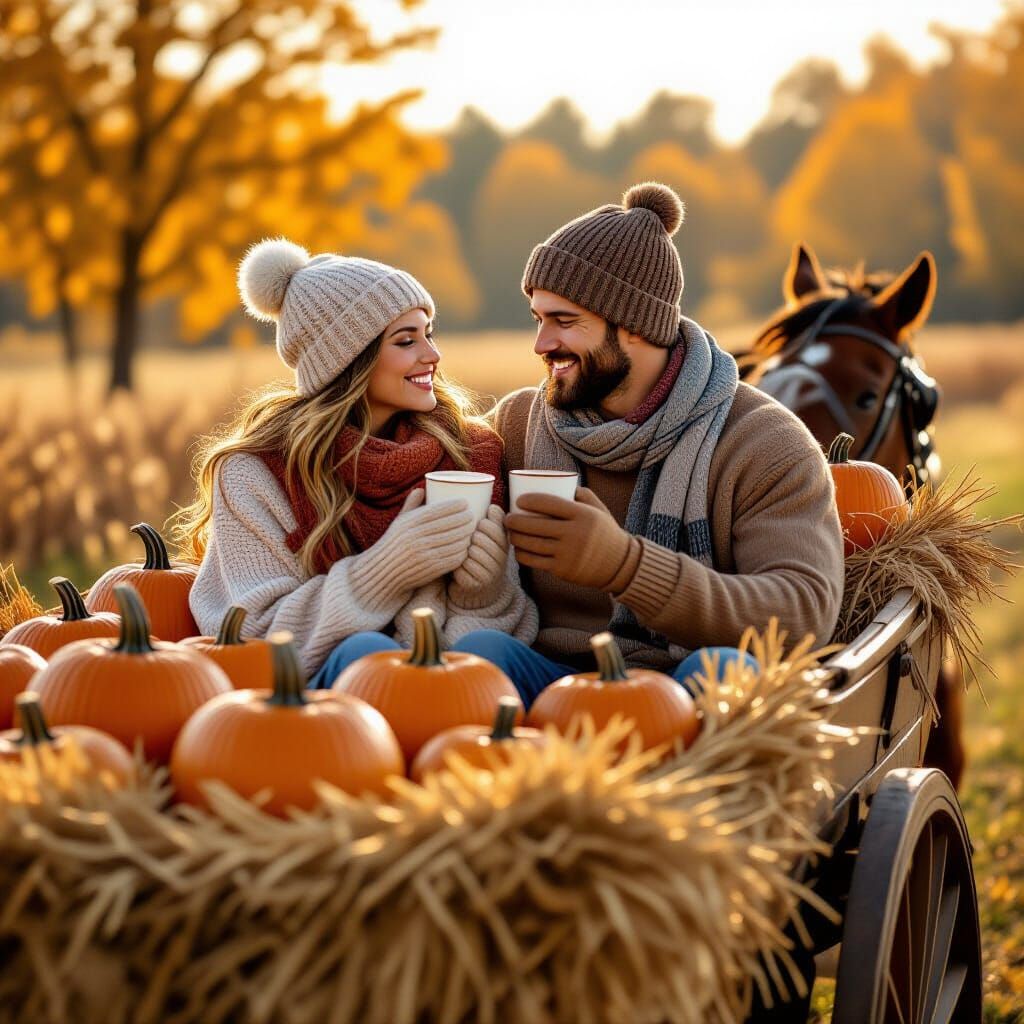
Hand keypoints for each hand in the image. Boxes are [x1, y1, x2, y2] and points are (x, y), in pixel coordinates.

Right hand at [375, 489, 475, 589]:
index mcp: (408, 523)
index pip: (437, 510)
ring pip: (454, 541)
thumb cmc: (394, 544)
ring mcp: (424, 554)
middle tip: (473, 516)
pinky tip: (466, 547)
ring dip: (467, 535)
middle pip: (449, 524)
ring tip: (472, 530)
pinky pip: (453, 558)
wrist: (384, 574)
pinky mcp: (431, 569)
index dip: (454, 505)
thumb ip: (410, 505)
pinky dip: (462, 552)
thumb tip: (422, 487)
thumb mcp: (398, 523)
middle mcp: (416, 537)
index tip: (465, 502)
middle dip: (465, 519)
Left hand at [450, 504, 508, 605]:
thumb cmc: (480, 559)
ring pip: (470, 552)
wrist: (479, 592)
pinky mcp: (475, 585)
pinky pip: (461, 567)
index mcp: (504, 546)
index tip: (479, 527)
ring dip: (462, 551)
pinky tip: (457, 567)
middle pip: (480, 538)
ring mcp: (489, 574)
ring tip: (462, 553)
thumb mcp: (491, 541)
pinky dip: (456, 565)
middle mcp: (500, 561)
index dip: (482, 524)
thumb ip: (494, 523)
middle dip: (470, 538)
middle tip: (467, 542)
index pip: (493, 527)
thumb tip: (492, 506)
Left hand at [506, 487, 636, 590]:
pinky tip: (518, 550)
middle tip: (507, 518)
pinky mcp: (563, 569)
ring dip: (515, 538)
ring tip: (510, 533)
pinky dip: (523, 555)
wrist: (619, 564)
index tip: (518, 500)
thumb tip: (560, 482)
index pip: (549, 503)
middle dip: (515, 521)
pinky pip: (536, 561)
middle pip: (535, 525)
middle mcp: (574, 533)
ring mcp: (568, 553)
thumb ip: (582, 494)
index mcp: (582, 515)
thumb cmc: (604, 532)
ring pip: (532, 544)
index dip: (529, 500)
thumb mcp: (598, 509)